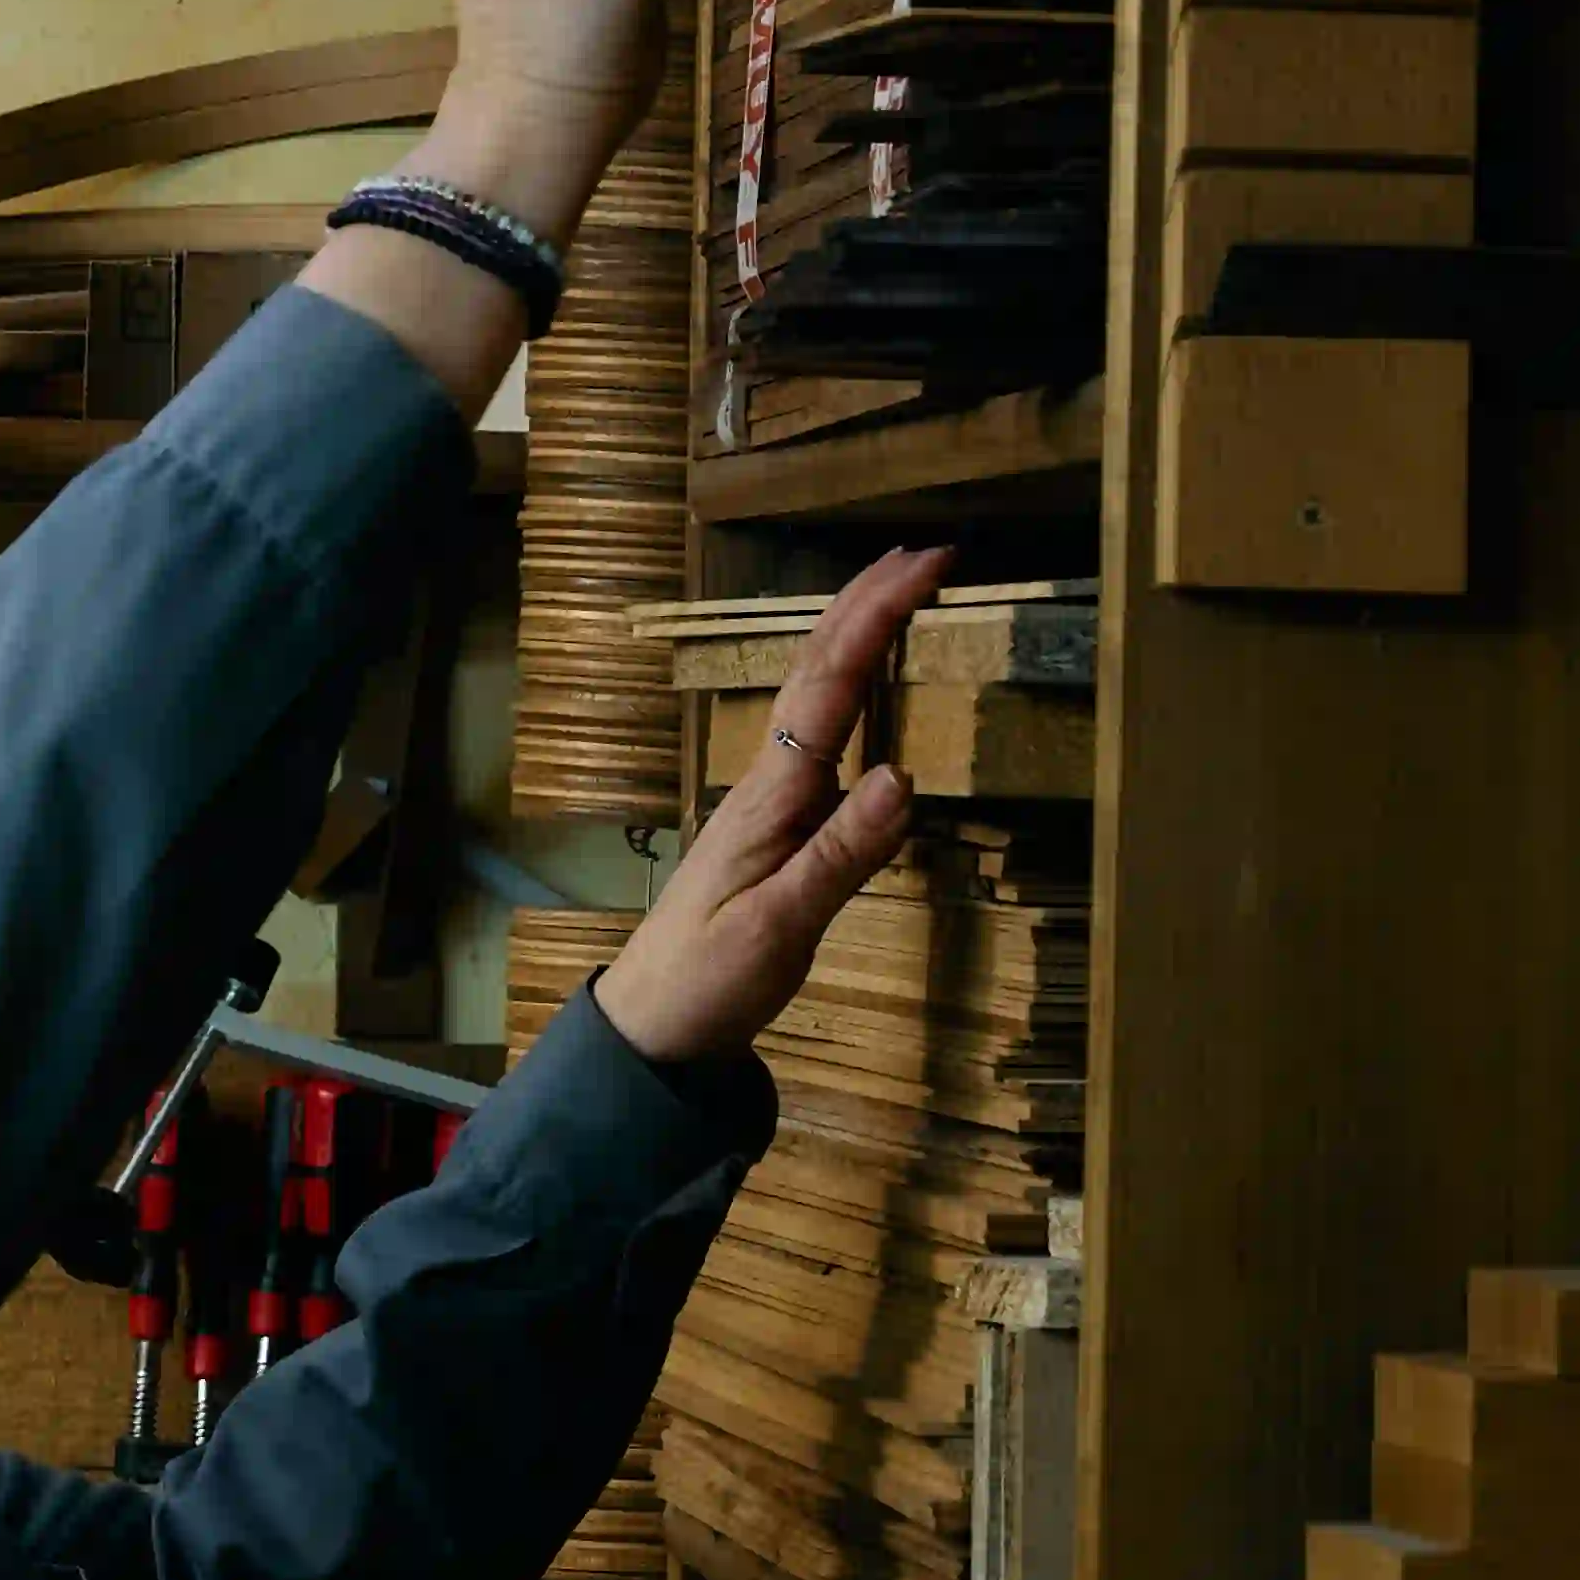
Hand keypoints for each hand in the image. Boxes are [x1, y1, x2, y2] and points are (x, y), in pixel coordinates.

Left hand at [593, 551, 948, 1072]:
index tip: (925, 565)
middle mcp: (769, 782)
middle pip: (818, 671)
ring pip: (816, 697)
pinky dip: (850, 693)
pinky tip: (861, 692)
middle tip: (926, 553)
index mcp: (772, 794)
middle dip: (868, 605)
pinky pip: (819, 737)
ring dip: (857, 638)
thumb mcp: (780, 925)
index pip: (830, 683)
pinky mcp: (775, 827)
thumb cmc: (708, 979)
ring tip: (899, 594)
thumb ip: (842, 855)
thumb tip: (904, 775)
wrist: (653, 1026)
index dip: (877, 617)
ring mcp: (770, 801)